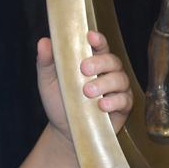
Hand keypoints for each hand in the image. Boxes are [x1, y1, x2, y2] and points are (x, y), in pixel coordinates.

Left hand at [36, 31, 133, 145]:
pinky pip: (125, 100)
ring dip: (105, 83)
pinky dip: (114, 101)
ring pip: (120, 79)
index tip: (90, 36)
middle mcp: (108, 73)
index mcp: (93, 61)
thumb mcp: (48, 81)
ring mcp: (117, 90)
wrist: (64, 131)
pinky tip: (101, 105)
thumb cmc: (59, 101)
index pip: (100, 46)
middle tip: (84, 69)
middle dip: (100, 63)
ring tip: (88, 92)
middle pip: (113, 61)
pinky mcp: (122, 108)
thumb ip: (47, 61)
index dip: (98, 40)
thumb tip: (43, 41)